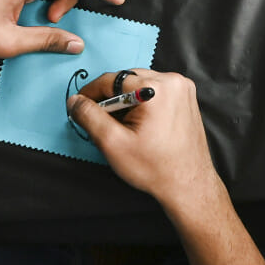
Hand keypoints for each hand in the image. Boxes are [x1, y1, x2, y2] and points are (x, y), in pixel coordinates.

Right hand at [67, 69, 222, 209]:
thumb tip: (74, 100)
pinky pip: (156, 92)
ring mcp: (183, 89)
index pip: (112, 79)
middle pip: (127, 80)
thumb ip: (89, 116)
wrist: (189, 185)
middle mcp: (174, 82)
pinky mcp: (187, 98)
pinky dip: (143, 103)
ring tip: (123, 127)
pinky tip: (140, 125)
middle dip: (111, 99)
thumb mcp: (112, 143)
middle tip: (103, 122)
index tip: (80, 106)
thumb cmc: (155, 168)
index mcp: (156, 88)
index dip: (91, 93)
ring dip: (127, 101)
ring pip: (141, 85)